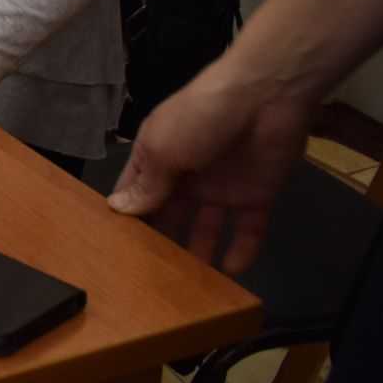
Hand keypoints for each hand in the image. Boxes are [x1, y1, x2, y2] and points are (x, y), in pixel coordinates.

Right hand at [106, 59, 312, 273]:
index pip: (137, 194)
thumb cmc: (201, 115)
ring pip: (206, 228)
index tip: (117, 252)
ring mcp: (222, 187)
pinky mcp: (255, 196)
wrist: (265, 98)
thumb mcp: (164, 148)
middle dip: (162, 244)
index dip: (128, 220)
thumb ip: (147, 185)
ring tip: (190, 285)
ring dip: (199, 253)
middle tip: (151, 278)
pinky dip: (241, 250)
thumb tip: (120, 210)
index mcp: (158, 157)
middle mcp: (187, 175)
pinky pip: (247, 230)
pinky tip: (231, 272)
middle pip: (170, 216)